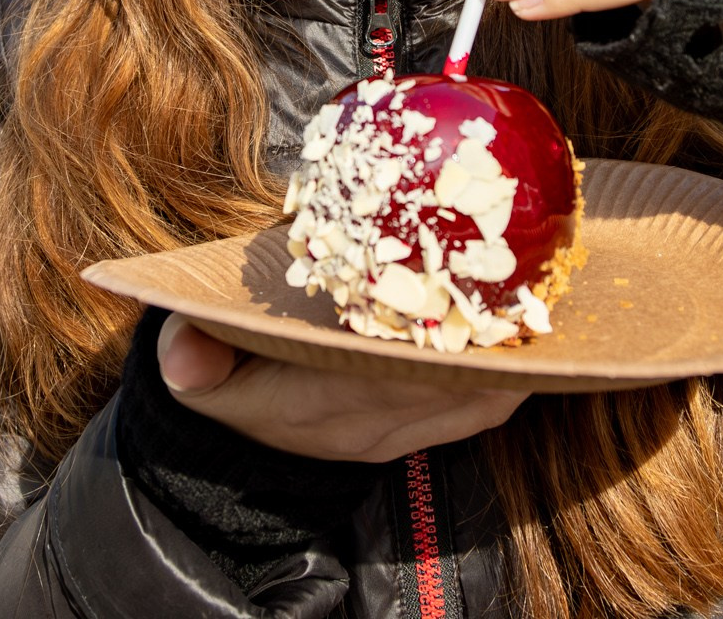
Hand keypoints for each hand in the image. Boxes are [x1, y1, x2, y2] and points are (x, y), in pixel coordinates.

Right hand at [156, 314, 523, 462]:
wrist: (240, 437)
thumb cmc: (225, 377)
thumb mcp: (191, 369)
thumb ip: (189, 354)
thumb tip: (182, 355)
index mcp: (307, 406)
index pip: (374, 382)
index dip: (421, 349)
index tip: (459, 302)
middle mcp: (362, 429)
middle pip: (438, 390)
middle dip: (482, 344)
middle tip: (524, 284)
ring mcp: (395, 437)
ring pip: (470, 404)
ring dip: (507, 359)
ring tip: (540, 301)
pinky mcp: (420, 435)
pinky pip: (477, 412)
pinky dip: (508, 375)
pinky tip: (529, 332)